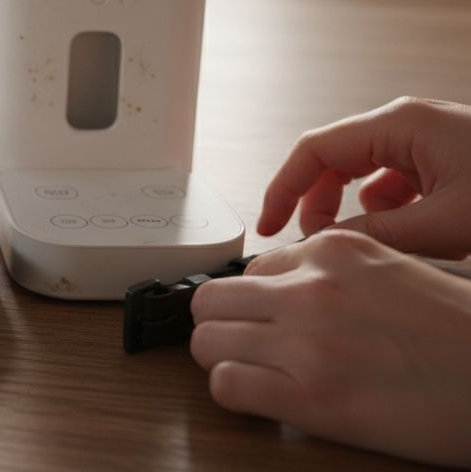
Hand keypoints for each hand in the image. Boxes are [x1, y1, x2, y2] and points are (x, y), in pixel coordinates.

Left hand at [191, 230, 470, 465]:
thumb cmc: (462, 334)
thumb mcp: (396, 273)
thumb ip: (336, 275)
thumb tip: (283, 290)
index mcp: (336, 251)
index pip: (253, 269)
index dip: (258, 302)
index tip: (271, 322)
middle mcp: (312, 288)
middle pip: (212, 299)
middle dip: (223, 325)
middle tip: (246, 347)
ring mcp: (308, 342)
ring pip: (206, 339)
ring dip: (222, 358)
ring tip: (254, 374)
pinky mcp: (312, 397)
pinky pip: (227, 385)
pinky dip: (234, 393)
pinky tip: (263, 400)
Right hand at [258, 97, 470, 256]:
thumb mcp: (447, 221)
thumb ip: (379, 235)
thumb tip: (325, 246)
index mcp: (400, 124)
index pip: (314, 150)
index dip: (284, 188)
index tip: (269, 224)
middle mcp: (406, 126)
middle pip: (335, 165)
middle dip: (326, 208)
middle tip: (326, 244)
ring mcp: (424, 142)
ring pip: (368, 182)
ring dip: (374, 217)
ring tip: (410, 241)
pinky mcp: (441, 160)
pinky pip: (398, 189)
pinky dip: (403, 216)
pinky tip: (434, 234)